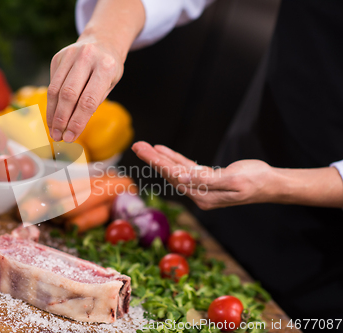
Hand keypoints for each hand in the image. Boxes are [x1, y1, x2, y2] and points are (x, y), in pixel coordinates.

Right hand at [47, 36, 123, 141]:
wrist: (102, 40)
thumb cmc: (109, 67)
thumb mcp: (111, 83)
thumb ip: (94, 101)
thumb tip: (73, 126)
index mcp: (106, 66)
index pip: (88, 100)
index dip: (77, 121)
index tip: (70, 137)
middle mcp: (87, 57)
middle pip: (69, 95)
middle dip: (62, 119)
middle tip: (58, 137)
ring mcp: (70, 55)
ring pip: (55, 90)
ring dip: (53, 114)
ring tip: (53, 131)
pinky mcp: (58, 57)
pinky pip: (52, 83)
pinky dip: (51, 103)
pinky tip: (52, 116)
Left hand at [132, 141, 276, 209]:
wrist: (272, 184)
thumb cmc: (257, 181)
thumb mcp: (233, 180)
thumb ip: (206, 180)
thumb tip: (181, 179)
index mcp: (203, 196)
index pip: (175, 176)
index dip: (158, 162)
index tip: (143, 151)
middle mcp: (199, 193)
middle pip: (171, 173)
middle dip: (153, 159)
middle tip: (137, 145)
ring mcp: (202, 187)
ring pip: (176, 170)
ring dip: (160, 158)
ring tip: (144, 147)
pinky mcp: (207, 179)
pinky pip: (186, 167)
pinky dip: (174, 158)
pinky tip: (163, 150)